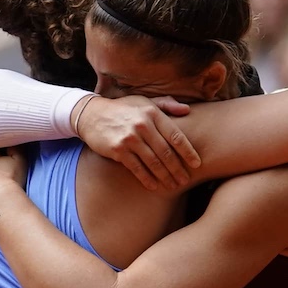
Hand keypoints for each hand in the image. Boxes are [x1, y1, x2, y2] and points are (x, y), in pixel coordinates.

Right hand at [76, 92, 203, 193]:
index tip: (196, 164)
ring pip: (154, 162)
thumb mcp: (144, 102)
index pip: (176, 136)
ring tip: (173, 185)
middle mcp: (143, 125)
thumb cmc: (123, 109)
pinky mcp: (118, 150)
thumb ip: (166, 105)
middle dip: (178, 168)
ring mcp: (130, 138)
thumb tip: (187, 110)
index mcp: (152, 113)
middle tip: (186, 180)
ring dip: (165, 176)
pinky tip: (154, 186)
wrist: (91, 114)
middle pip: (166, 152)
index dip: (188, 152)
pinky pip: (137, 168)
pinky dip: (147, 179)